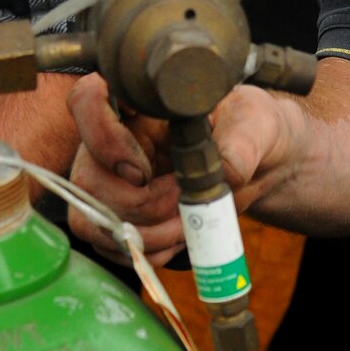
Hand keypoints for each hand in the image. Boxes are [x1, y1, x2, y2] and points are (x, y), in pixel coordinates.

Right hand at [65, 74, 293, 266]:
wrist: (262, 164)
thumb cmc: (252, 128)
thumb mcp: (256, 122)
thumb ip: (241, 142)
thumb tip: (225, 171)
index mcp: (139, 99)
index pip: (87, 101)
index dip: (103, 139)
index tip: (143, 171)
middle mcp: (114, 136)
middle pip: (87, 177)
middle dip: (138, 205)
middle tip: (182, 205)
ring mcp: (111, 178)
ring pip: (90, 218)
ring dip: (141, 235)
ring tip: (186, 228)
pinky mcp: (120, 215)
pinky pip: (110, 244)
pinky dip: (147, 251)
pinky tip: (180, 239)